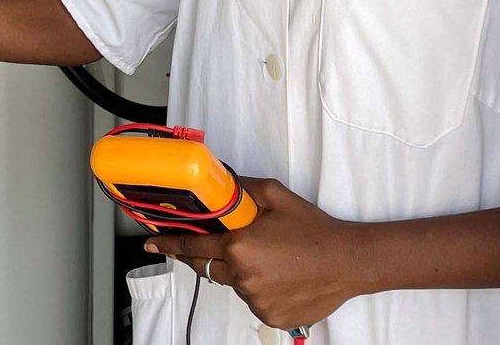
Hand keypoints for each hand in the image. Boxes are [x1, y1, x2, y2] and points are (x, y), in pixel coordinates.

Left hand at [143, 177, 371, 330]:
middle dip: (207, 254)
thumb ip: (240, 188)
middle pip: (208, 266)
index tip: (150, 241)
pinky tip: (279, 274)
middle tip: (220, 244)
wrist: (348, 262)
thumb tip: (219, 181)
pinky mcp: (271, 317)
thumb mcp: (274, 195)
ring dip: (238, 270)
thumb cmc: (313, 229)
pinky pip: (252, 300)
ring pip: (233, 283)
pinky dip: (258, 287)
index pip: (192, 246)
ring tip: (269, 257)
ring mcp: (256, 301)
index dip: (168, 243)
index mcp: (239, 247)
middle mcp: (242, 277)